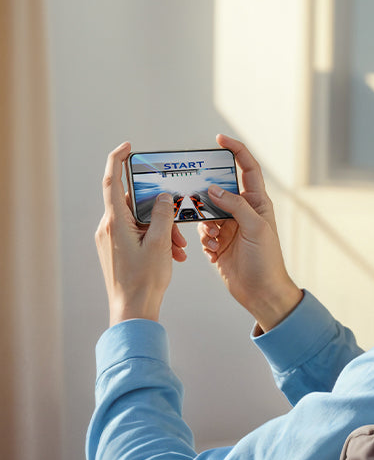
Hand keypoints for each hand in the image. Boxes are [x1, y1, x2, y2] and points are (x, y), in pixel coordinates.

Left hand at [95, 142, 187, 325]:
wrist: (132, 311)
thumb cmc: (144, 281)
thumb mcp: (160, 244)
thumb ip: (163, 216)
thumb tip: (164, 197)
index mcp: (115, 222)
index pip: (111, 181)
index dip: (117, 160)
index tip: (129, 148)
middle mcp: (109, 228)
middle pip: (134, 204)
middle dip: (160, 209)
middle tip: (177, 220)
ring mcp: (111, 240)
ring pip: (139, 221)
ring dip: (162, 228)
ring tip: (179, 247)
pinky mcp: (117, 250)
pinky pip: (138, 234)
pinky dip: (155, 239)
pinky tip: (173, 254)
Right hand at [197, 134, 301, 330]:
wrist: (261, 293)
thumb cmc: (267, 261)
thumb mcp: (255, 228)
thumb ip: (235, 206)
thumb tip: (213, 190)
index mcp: (257, 203)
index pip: (248, 169)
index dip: (236, 151)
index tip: (219, 140)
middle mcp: (242, 212)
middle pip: (219, 189)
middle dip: (207, 193)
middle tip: (196, 195)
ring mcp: (229, 227)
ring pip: (206, 212)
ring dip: (205, 223)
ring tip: (214, 238)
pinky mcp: (218, 243)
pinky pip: (202, 232)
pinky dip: (205, 240)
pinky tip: (215, 252)